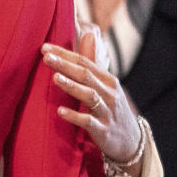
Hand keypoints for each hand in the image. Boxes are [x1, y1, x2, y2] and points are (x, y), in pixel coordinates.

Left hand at [43, 34, 143, 176]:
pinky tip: (60, 111)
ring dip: (72, 86)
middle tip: (46, 57)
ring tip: (55, 78)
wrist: (131, 141)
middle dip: (65, 65)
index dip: (65, 54)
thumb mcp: (106, 86)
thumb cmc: (112, 110)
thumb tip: (87, 34)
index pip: (85, 62)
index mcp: (108, 80)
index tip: (45, 48)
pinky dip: (74, 116)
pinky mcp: (103, 130)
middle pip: (86, 75)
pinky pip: (88, 122)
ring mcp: (107, 112)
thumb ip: (93, 63)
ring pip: (89, 95)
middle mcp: (109, 93)